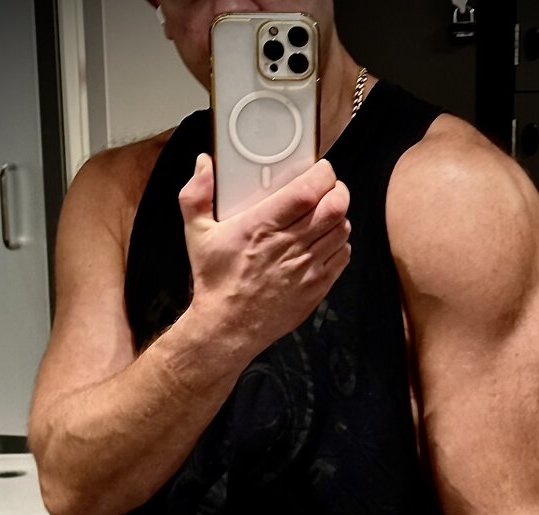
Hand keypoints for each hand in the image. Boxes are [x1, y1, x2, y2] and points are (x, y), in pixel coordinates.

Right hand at [178, 153, 350, 357]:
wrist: (227, 327)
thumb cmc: (215, 281)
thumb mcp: (197, 235)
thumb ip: (196, 195)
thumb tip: (203, 164)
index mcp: (262, 226)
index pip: (307, 191)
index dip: (323, 175)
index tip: (321, 169)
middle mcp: (288, 245)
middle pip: (334, 207)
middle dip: (338, 191)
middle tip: (329, 188)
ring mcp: (306, 268)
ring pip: (341, 230)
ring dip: (339, 216)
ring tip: (327, 213)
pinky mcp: (316, 287)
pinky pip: (342, 256)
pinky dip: (340, 243)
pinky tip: (326, 240)